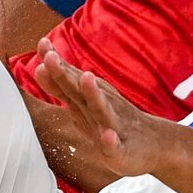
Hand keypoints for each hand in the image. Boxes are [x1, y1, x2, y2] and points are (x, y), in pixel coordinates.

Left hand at [32, 39, 167, 177]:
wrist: (152, 142)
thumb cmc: (112, 121)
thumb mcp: (84, 103)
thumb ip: (63, 86)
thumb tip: (40, 66)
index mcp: (85, 99)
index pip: (66, 80)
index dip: (52, 65)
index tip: (42, 44)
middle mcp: (98, 106)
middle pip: (78, 89)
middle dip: (64, 73)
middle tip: (50, 57)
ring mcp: (112, 126)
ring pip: (101, 109)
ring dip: (93, 94)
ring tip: (87, 79)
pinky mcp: (121, 148)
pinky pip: (115, 145)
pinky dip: (111, 141)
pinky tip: (109, 137)